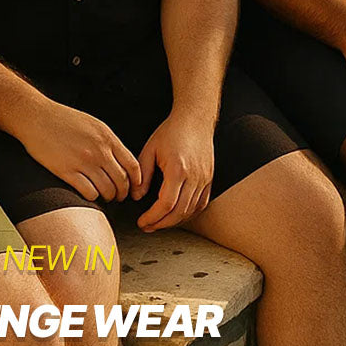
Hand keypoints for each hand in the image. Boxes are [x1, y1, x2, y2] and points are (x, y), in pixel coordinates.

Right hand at [24, 102, 141, 202]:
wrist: (37, 117)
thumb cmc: (62, 119)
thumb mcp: (93, 124)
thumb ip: (108, 141)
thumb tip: (119, 160)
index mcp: (107, 137)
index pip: (132, 165)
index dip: (136, 181)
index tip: (134, 187)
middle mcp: (98, 151)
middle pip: (121, 181)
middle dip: (122, 193)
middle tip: (119, 196)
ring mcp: (83, 162)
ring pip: (106, 189)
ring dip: (108, 197)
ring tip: (104, 197)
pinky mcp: (67, 171)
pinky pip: (88, 192)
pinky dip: (92, 197)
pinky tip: (89, 194)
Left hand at [133, 111, 214, 230]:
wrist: (195, 119)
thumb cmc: (171, 131)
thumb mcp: (150, 149)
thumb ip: (142, 175)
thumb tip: (136, 196)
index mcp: (177, 169)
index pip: (165, 204)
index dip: (153, 217)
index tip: (142, 221)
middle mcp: (194, 177)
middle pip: (179, 212)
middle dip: (161, 224)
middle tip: (147, 227)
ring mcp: (204, 179)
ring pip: (190, 211)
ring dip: (174, 221)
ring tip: (159, 223)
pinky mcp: (209, 179)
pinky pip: (201, 204)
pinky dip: (189, 214)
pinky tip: (177, 215)